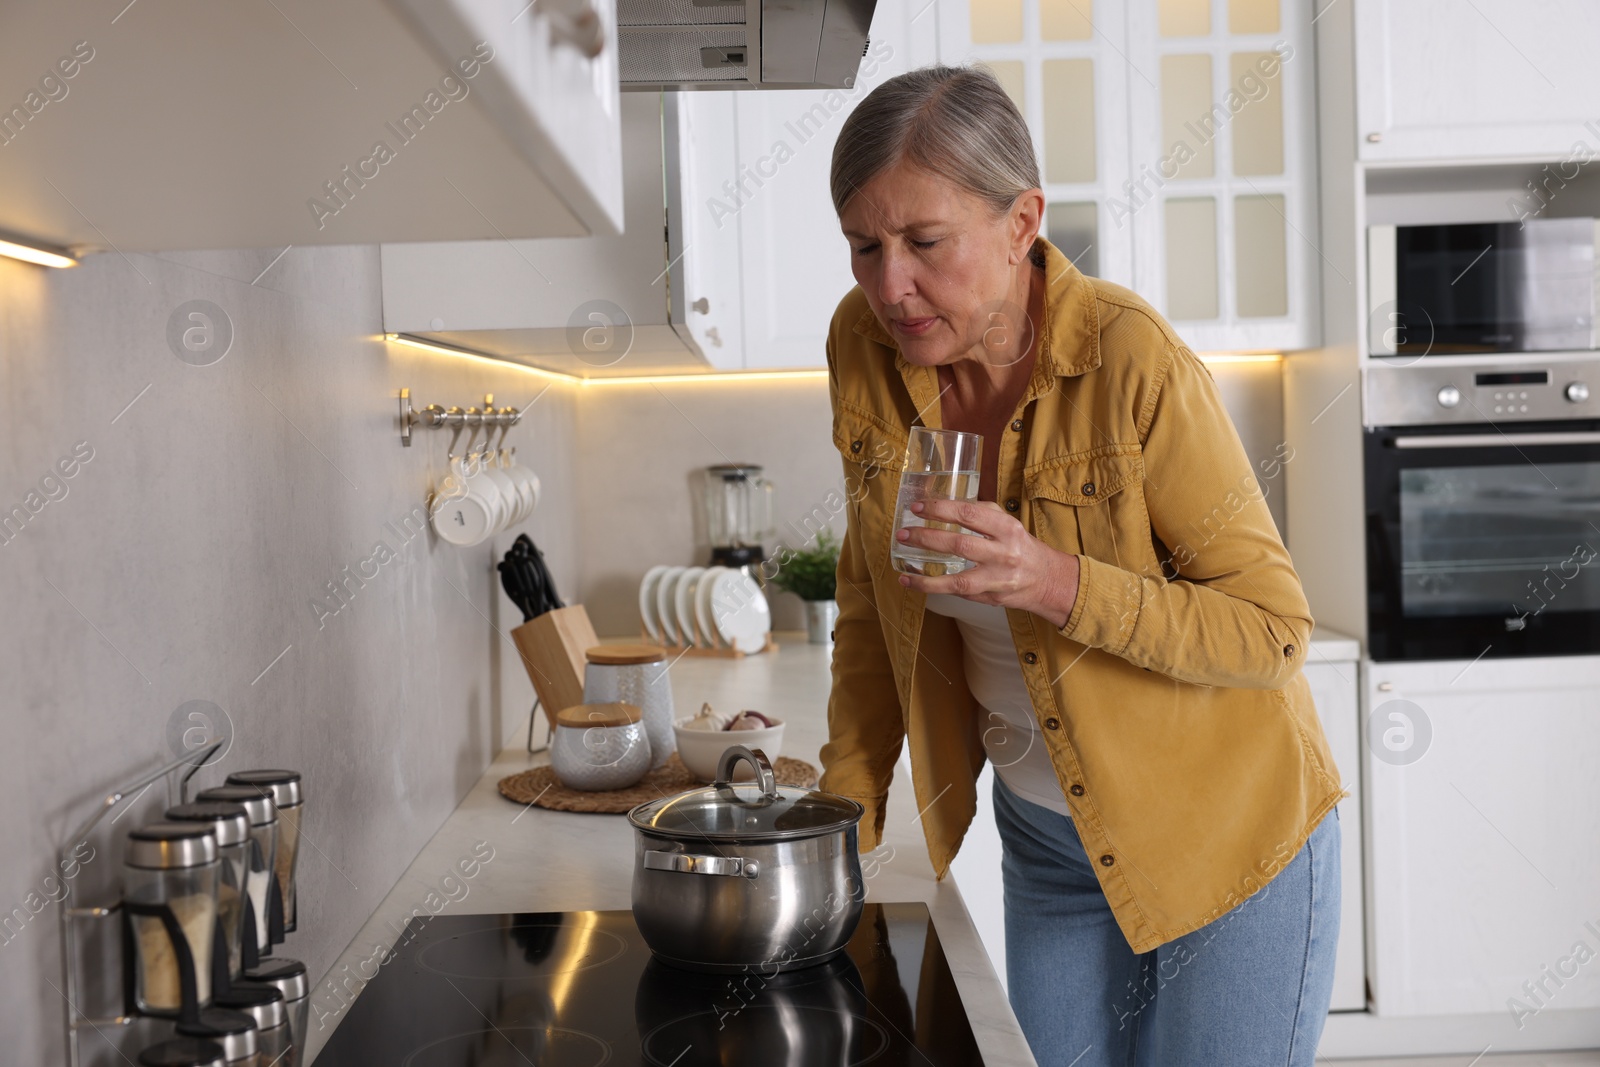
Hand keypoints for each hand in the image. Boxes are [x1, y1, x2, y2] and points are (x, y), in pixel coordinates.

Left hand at [896, 499, 1079, 627]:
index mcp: (1007, 528)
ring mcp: (997, 578)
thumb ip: (981, 514)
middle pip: (960, 544)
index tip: (917, 507)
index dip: (940, 510)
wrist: (1047, 580)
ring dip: (925, 572)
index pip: (969, 515)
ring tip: (902, 563)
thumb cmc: (1022, 547)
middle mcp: (1003, 553)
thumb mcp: (1008, 523)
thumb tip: (944, 506)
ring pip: (957, 578)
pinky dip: (931, 587)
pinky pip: (957, 592)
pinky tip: (911, 582)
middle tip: (903, 533)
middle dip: (927, 537)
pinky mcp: (990, 596)